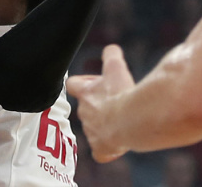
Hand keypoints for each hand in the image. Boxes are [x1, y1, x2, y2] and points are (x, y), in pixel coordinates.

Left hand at [67, 44, 135, 161]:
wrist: (129, 120)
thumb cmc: (121, 92)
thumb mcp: (116, 68)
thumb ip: (111, 55)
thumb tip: (111, 48)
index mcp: (85, 93)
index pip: (72, 85)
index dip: (82, 83)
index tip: (94, 84)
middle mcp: (84, 113)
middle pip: (86, 109)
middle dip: (99, 106)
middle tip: (117, 102)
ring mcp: (91, 133)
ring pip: (95, 130)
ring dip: (106, 126)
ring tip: (123, 122)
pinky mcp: (100, 150)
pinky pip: (101, 152)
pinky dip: (107, 150)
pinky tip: (118, 145)